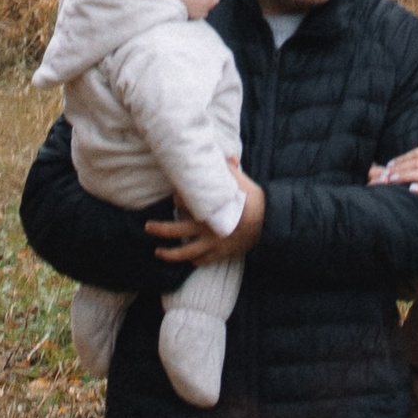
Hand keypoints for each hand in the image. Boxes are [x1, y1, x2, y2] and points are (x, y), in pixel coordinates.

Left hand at [147, 155, 265, 264]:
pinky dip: (193, 260)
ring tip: (158, 252)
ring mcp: (213, 245)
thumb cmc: (255, 202)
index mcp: (209, 211)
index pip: (185, 206)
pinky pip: (203, 260)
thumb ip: (231, 172)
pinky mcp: (221, 254)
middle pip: (178, 231)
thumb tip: (227, 157)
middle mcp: (208, 230)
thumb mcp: (243, 184)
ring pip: (187, 252)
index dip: (177, 201)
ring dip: (170, 254)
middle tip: (148, 227)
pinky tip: (187, 259)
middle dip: (161, 229)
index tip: (172, 198)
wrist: (270, 225)